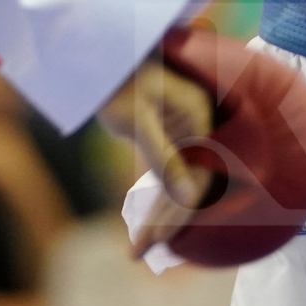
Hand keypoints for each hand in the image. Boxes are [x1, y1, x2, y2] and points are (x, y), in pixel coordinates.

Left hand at [100, 52, 217, 251]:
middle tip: (138, 252)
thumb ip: (165, 155)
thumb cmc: (120, 77)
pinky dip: (154, 202)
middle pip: (188, 185)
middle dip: (163, 221)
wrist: (105, 53)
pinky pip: (166, 176)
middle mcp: (198, 127)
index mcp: (201, 117)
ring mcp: (185, 133)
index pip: (197, 176)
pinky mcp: (170, 139)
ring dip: (158, 218)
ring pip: (177, 185)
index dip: (178, 212)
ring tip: (137, 250)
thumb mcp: (139, 118)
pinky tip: (143, 228)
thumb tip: (189, 195)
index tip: (155, 240)